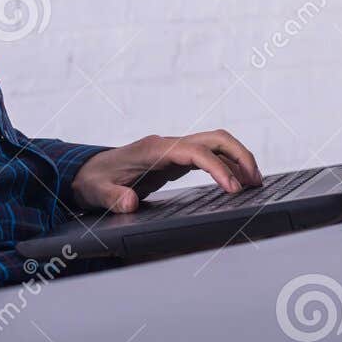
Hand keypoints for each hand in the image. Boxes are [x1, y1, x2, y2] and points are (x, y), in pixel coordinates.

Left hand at [70, 130, 263, 213]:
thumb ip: (112, 197)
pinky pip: (208, 156)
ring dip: (237, 159)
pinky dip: (227, 166)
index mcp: (153, 149)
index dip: (217, 168)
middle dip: (239, 155)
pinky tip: (236, 183)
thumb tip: (129, 203)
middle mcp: (167, 144)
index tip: (233, 189)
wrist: (85, 171)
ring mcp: (173, 150)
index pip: (195, 152)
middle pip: (214, 139)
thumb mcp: (96, 192)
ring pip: (215, 144)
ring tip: (255, 183)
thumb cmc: (93, 180)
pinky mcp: (175, 159)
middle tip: (256, 182)